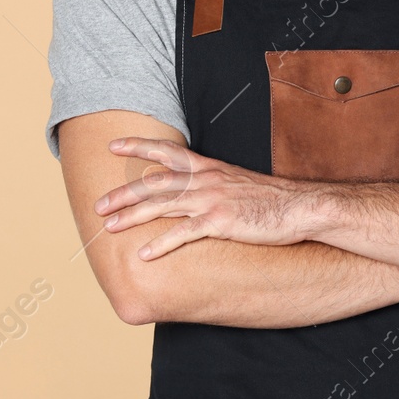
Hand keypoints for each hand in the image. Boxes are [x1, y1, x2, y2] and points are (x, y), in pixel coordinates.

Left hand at [100, 138, 318, 259]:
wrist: (299, 207)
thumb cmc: (271, 198)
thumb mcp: (237, 182)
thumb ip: (213, 183)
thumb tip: (194, 191)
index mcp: (209, 168)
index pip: (167, 151)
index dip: (138, 146)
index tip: (113, 144)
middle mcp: (205, 180)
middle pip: (154, 182)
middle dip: (123, 193)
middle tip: (98, 205)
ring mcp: (212, 200)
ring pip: (162, 205)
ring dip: (132, 216)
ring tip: (109, 228)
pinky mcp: (221, 222)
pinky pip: (184, 234)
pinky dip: (162, 244)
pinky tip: (145, 254)